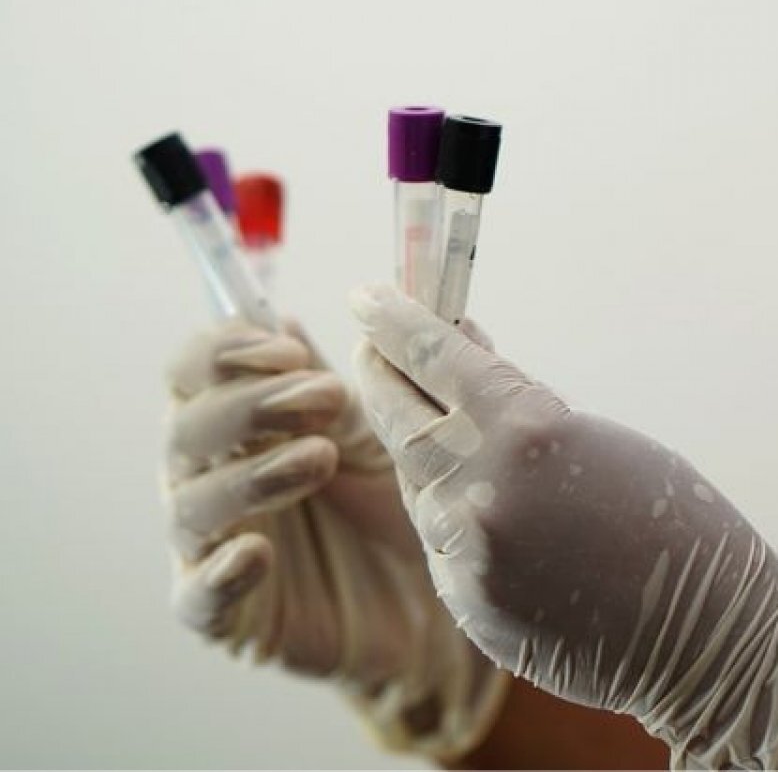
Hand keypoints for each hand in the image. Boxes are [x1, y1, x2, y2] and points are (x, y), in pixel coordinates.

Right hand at [162, 318, 506, 758]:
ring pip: (188, 504)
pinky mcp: (230, 615)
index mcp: (240, 421)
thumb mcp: (381, 426)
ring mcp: (215, 547)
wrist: (439, 597)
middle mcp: (214, 477)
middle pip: (184, 427)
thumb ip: (342, 372)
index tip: (292, 350)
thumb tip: (287, 316)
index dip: (227, 351)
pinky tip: (259, 552)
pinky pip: (195, 599)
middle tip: (326, 399)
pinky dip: (219, 573)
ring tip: (323, 459)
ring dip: (251, 473)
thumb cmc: (400, 501)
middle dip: (250, 404)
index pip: (192, 371)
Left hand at [351, 283, 777, 769]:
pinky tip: (486, 507)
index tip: (369, 296)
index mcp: (528, 432)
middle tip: (369, 349)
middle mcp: (482, 490)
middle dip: (379, 376)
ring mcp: (467, 555)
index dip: (395, 321)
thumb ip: (519, 409)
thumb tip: (463, 364)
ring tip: (438, 422)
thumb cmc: (675, 525)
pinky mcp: (466, 603)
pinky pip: (442, 542)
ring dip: (421, 449)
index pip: (434, 357)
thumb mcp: (598, 444)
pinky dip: (453, 514)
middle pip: (399, 417)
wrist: (705, 639)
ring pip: (417, 483)